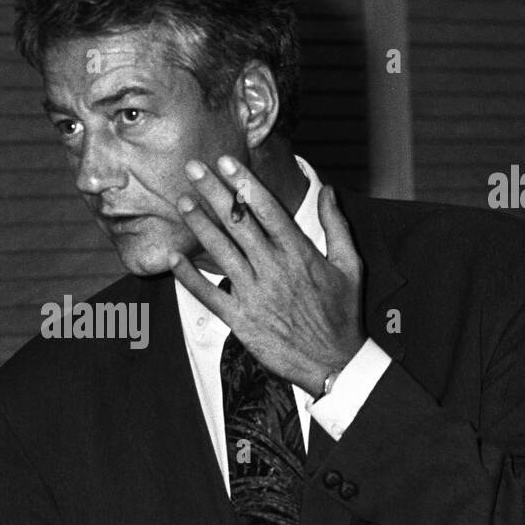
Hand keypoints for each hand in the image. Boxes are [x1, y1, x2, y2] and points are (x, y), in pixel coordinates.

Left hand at [168, 156, 365, 394]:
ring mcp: (254, 294)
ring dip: (199, 225)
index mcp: (299, 253)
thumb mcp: (350, 265)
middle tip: (192, 168)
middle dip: (214, 192)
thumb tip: (328, 190)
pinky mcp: (240, 319)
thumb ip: (336, 225)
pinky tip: (174, 257)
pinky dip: (190, 277)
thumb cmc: (342, 314)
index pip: (266, 209)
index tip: (225, 161)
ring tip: (182, 201)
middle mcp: (274, 269)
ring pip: (221, 252)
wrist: (332, 363)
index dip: (243, 183)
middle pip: (238, 223)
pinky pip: (210, 294)